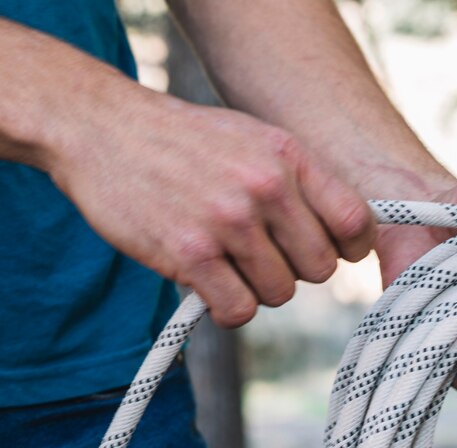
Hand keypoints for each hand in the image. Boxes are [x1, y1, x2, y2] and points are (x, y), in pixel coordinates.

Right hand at [48, 93, 376, 326]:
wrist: (100, 127)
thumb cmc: (183, 141)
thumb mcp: (253, 139)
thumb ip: (299, 181)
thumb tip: (347, 234)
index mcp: (288, 156)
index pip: (355, 222)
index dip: (348, 249)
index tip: (328, 252)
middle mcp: (265, 186)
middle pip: (319, 268)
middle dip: (294, 271)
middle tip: (260, 257)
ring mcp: (227, 221)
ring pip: (280, 293)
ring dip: (256, 289)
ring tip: (226, 264)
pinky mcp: (190, 254)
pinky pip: (238, 310)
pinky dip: (226, 309)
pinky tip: (208, 287)